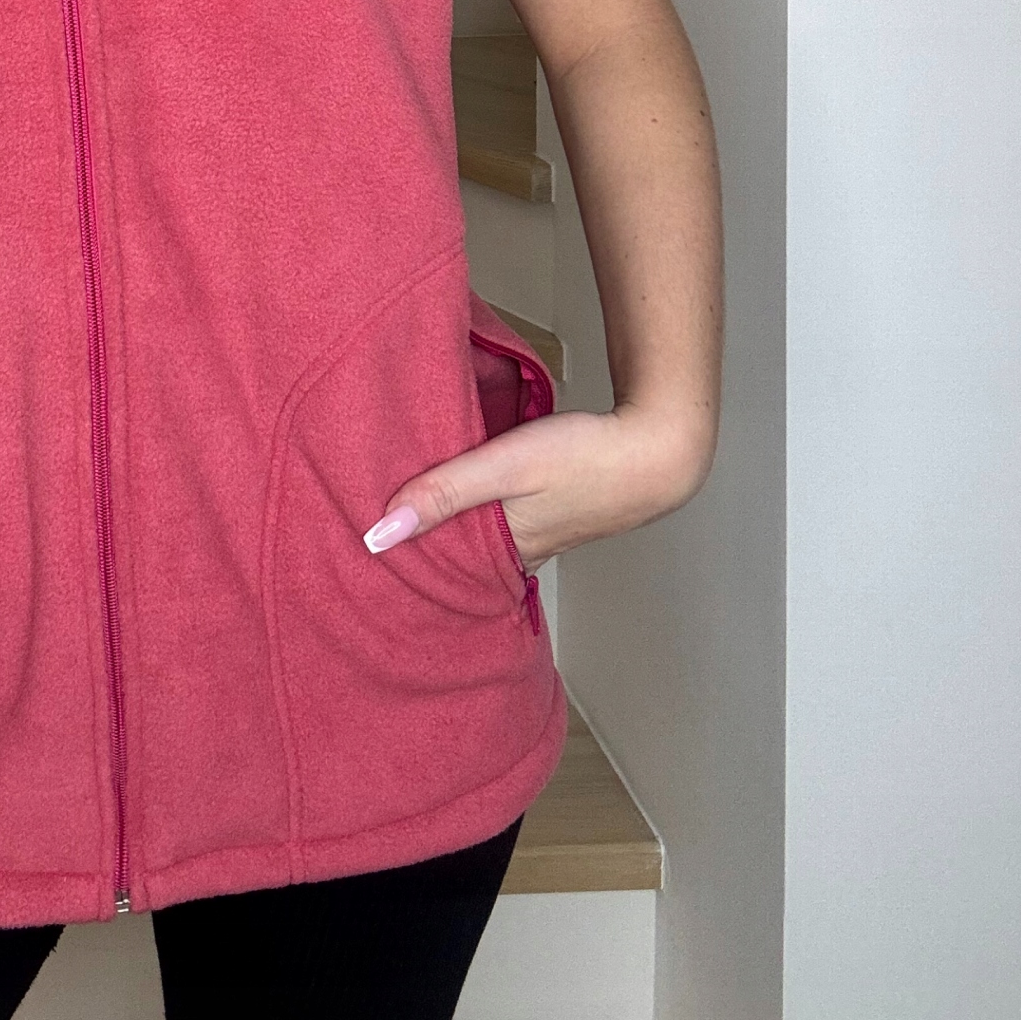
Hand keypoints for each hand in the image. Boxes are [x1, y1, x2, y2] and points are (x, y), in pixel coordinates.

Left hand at [362, 402, 702, 575]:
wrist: (659, 447)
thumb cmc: (586, 456)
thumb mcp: (504, 466)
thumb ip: (444, 493)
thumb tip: (380, 535)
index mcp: (505, 551)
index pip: (440, 572)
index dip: (403, 565)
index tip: (360, 562)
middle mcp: (522, 553)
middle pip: (460, 558)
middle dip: (422, 551)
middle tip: (371, 542)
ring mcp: (543, 534)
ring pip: (483, 539)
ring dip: (452, 529)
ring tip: (408, 517)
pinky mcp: (557, 512)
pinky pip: (505, 522)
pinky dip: (480, 513)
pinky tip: (467, 496)